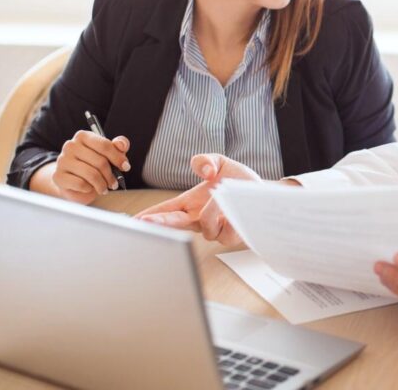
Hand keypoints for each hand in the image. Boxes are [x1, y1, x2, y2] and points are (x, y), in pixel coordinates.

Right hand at [42, 131, 129, 203]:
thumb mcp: (109, 154)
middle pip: (100, 161)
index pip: (105, 145)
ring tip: (105, 188)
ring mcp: (62, 160)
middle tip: (115, 183)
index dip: (118, 158)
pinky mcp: (58, 176)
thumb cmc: (94, 165)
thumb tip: (121, 144)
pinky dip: (89, 188)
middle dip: (111, 175)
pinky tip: (89, 188)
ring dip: (102, 184)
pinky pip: (81, 184)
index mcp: (83, 136)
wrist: (74, 182)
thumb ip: (119, 146)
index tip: (126, 167)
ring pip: (91, 174)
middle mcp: (70, 145)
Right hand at [135, 154, 259, 245]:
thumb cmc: (238, 180)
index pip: (164, 212)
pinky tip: (232, 212)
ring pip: (204, 225)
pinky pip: (223, 231)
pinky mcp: (230, 235)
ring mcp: (213, 229)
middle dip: (159, 223)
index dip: (149, 216)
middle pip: (174, 225)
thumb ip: (204, 160)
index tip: (134, 221)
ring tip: (222, 194)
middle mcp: (198, 218)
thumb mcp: (218, 162)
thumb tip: (203, 171)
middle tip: (144, 222)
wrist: (264, 191)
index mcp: (189, 203)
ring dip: (211, 208)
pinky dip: (227, 218)